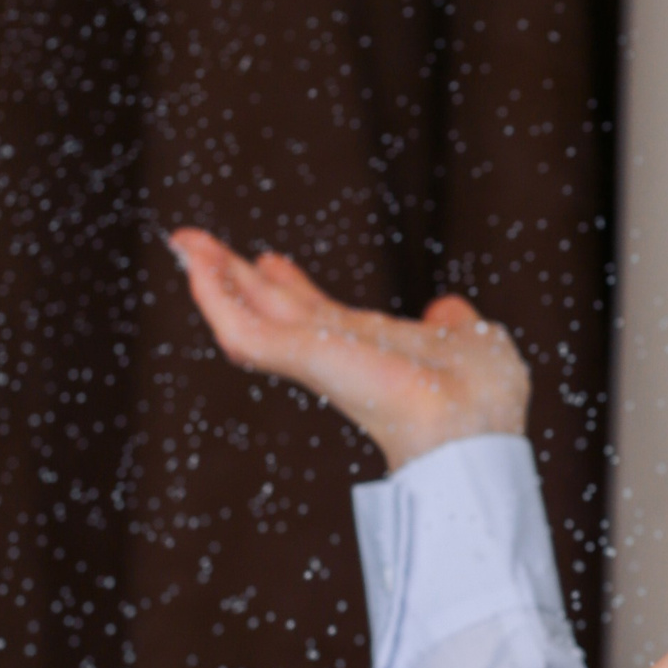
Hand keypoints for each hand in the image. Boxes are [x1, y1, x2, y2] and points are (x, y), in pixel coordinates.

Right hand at [169, 228, 530, 469]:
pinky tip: (195, 267)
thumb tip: (448, 308)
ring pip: (250, 317)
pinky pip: (245, 331)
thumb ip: (454, 325)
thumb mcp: (473, 342)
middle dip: (235, 278)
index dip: (292, 288)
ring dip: (213, 278)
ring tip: (183, 242)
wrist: (475, 425)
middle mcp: (338, 354)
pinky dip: (216, 298)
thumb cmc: (484, 397)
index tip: (269, 260)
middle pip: (275, 311)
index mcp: (373, 350)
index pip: (320, 316)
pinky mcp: (304, 358)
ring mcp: (317, 358)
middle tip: (194, 243)